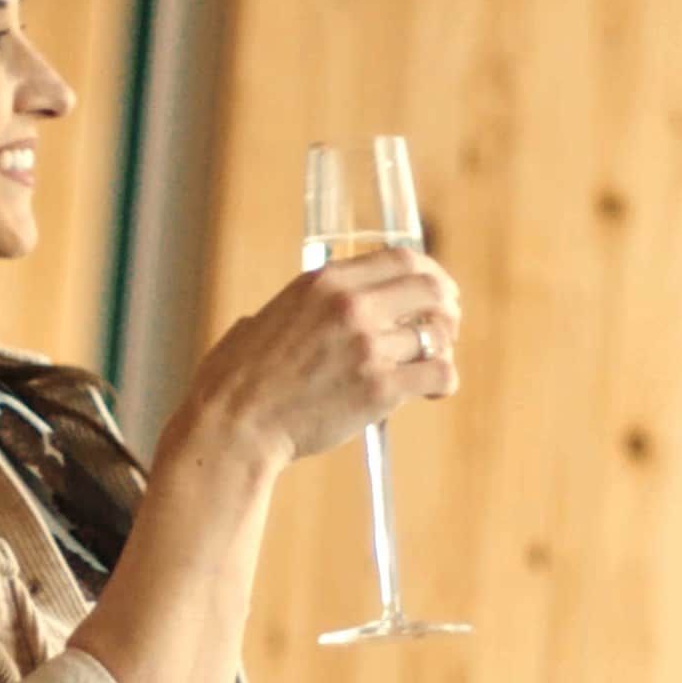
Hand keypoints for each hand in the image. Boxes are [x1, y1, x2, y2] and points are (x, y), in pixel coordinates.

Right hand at [172, 246, 462, 469]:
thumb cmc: (239, 379)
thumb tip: (320, 310)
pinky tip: (432, 392)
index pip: (401, 258)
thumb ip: (306, 307)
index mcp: (324, 282)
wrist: (234, 424)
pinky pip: (439, 374)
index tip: (436, 291)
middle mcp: (351, 305)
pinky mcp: (380, 387)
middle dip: (447, 307)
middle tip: (446, 328)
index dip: (430, 273)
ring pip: (436, 335)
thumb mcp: (269, 317)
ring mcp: (368, 345)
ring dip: (442, 350)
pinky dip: (443, 382)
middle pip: (431, 289)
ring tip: (430, 367)